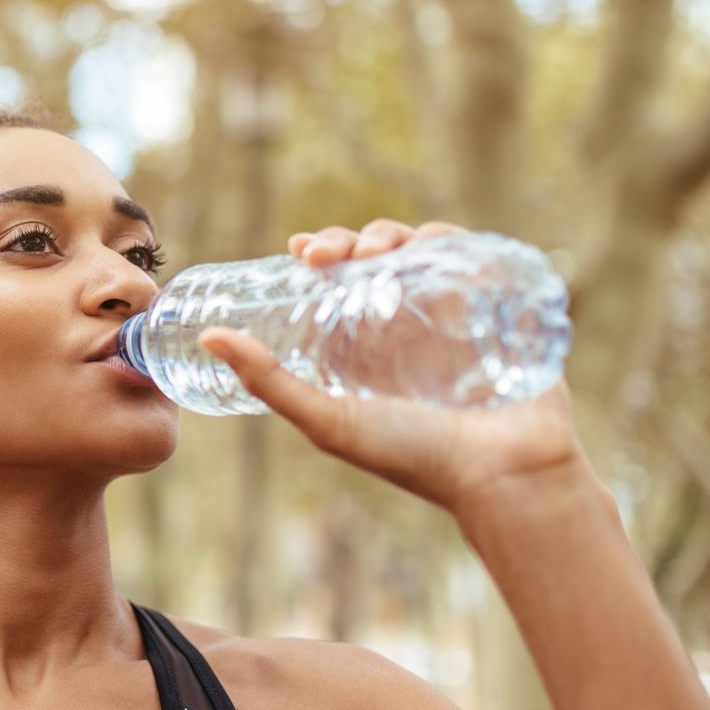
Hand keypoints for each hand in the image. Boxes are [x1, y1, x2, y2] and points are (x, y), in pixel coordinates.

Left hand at [196, 219, 591, 514]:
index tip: (298, 250)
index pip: (335, 281)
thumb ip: (268, 382)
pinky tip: (426, 244)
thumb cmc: (413, 456)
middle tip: (328, 254)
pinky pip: (476, 255)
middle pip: (373, 255)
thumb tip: (208, 336)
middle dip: (349, 239)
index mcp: (364, 345)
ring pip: (419, 247)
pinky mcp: (497, 306)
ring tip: (374, 252)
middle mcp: (405, 324)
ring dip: (393, 234)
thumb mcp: (327, 420)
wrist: (501, 475)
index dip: (318, 253)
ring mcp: (452, 312)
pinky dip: (452, 238)